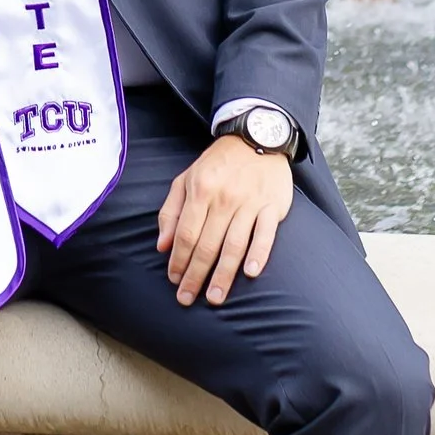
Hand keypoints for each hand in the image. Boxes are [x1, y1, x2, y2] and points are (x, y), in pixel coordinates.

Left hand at [155, 131, 292, 306]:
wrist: (257, 136)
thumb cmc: (217, 164)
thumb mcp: (186, 179)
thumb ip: (171, 211)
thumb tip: (162, 245)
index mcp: (200, 190)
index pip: (186, 233)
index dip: (178, 259)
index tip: (174, 280)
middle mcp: (224, 197)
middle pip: (207, 244)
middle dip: (195, 275)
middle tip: (187, 299)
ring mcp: (250, 202)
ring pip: (234, 244)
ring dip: (223, 274)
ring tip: (215, 298)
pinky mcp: (273, 205)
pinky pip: (266, 234)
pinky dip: (259, 253)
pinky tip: (251, 273)